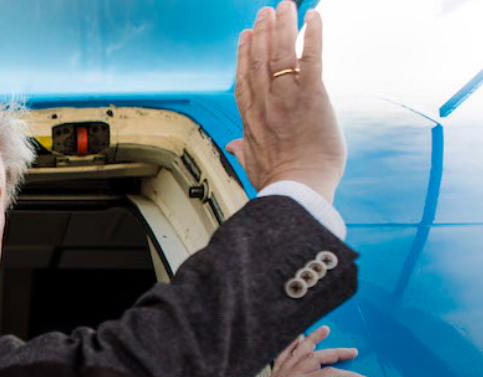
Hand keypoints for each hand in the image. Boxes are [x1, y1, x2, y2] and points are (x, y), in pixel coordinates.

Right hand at [226, 2, 346, 202]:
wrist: (297, 188)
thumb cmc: (278, 181)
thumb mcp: (253, 165)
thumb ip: (243, 151)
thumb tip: (233, 148)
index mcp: (251, 118)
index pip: (244, 79)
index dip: (244, 55)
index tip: (246, 37)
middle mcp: (265, 103)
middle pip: (260, 60)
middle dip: (262, 33)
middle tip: (264, 13)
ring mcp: (287, 97)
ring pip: (282, 53)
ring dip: (282, 27)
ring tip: (284, 7)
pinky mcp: (312, 96)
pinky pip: (312, 58)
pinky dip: (313, 35)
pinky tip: (313, 17)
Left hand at [259, 326, 367, 376]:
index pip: (330, 375)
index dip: (348, 376)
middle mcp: (289, 376)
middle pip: (317, 358)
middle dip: (337, 353)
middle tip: (352, 351)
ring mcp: (281, 375)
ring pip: (299, 351)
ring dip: (313, 340)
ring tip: (324, 330)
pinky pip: (283, 355)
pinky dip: (292, 345)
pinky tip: (298, 339)